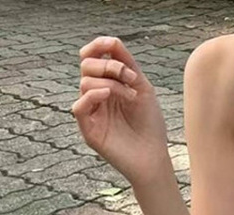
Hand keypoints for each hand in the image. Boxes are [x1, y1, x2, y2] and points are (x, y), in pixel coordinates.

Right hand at [72, 35, 170, 186]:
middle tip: (130, 77)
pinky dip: (93, 95)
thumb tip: (112, 41)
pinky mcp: (88, 130)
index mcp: (107, 84)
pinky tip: (109, 96)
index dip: (98, 46)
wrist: (154, 156)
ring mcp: (91, 113)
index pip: (92, 57)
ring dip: (111, 83)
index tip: (113, 44)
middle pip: (86, 66)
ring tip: (131, 96)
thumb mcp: (142, 87)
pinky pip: (79, 106)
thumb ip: (127, 64)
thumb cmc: (150, 124)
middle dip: (108, 64)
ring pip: (85, 83)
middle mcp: (96, 97)